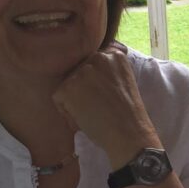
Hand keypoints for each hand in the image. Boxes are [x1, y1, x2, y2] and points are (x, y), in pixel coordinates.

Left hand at [51, 44, 160, 169]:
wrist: (129, 133)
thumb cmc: (127, 114)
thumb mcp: (123, 81)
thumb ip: (108, 71)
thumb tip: (87, 71)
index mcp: (114, 54)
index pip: (92, 63)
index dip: (95, 83)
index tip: (106, 96)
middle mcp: (98, 56)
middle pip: (78, 72)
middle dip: (83, 91)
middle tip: (99, 106)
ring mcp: (82, 70)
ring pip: (67, 86)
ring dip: (75, 102)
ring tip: (94, 113)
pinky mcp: (68, 86)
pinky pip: (58, 99)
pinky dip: (68, 113)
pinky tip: (85, 118)